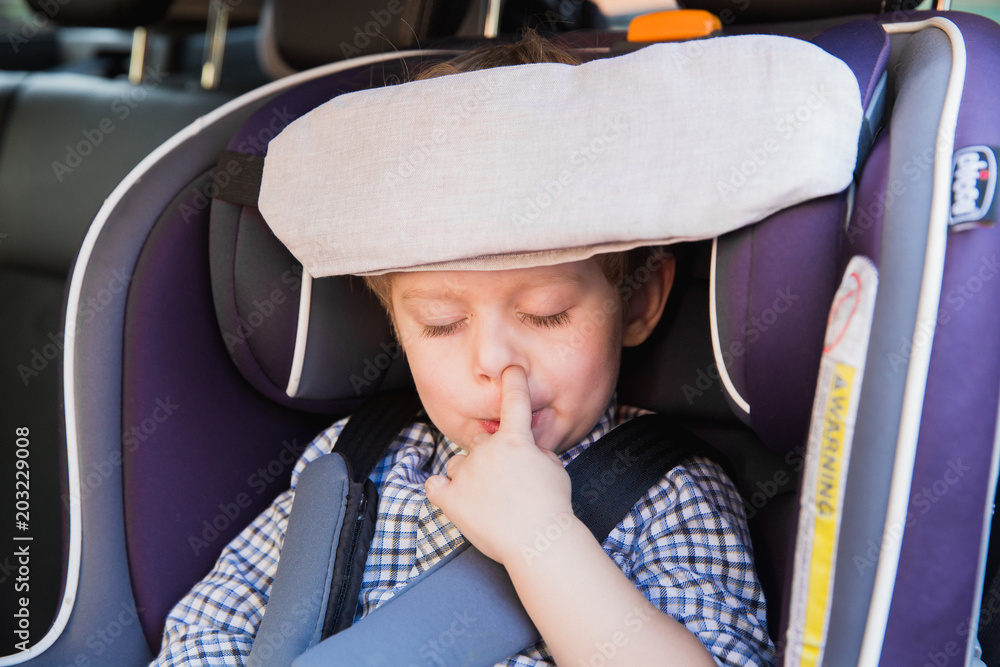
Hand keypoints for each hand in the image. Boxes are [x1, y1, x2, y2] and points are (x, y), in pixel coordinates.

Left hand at [425, 366, 572, 565]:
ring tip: (486, 499)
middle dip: (489, 455)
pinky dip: (442, 490)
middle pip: (479, 440)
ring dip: (467, 473)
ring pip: (458, 463)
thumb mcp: (555, 469)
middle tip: (504, 481)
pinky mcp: (451, 498)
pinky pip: (435, 486)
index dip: (513, 382)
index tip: (511, 369)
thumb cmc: (553, 507)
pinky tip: (452, 496)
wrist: (538, 540)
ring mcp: (466, 473)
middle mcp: (487, 450)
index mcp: (515, 440)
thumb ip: (538, 453)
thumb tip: (530, 452)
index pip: (514, 402)